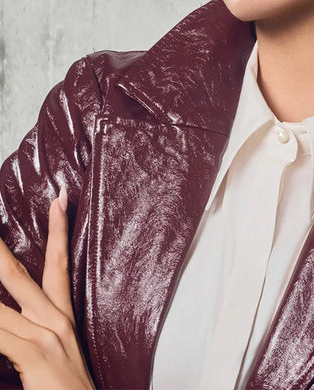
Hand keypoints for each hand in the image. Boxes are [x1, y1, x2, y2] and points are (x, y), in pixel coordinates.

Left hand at [0, 187, 94, 388]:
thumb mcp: (49, 363)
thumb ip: (25, 340)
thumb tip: (10, 323)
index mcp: (61, 319)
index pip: (57, 264)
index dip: (58, 229)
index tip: (59, 198)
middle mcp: (55, 321)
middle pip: (22, 272)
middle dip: (1, 248)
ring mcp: (45, 336)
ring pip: (3, 300)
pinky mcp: (34, 353)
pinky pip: (1, 332)